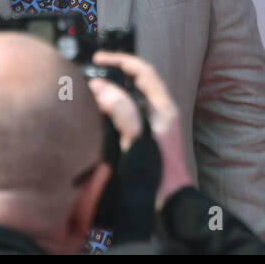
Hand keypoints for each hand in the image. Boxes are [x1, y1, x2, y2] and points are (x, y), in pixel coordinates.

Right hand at [87, 52, 192, 205]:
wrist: (171, 204)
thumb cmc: (158, 174)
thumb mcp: (137, 139)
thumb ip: (121, 111)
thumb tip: (100, 88)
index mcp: (163, 108)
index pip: (143, 72)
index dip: (121, 60)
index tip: (99, 59)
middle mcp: (161, 113)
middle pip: (138, 81)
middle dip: (117, 72)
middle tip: (94, 70)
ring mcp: (155, 125)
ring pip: (134, 97)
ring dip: (115, 89)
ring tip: (93, 88)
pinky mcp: (147, 138)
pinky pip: (130, 113)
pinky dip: (114, 106)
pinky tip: (100, 114)